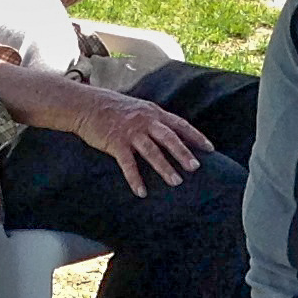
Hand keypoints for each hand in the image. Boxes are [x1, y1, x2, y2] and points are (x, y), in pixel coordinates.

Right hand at [66, 84, 212, 194]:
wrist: (87, 105)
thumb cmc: (114, 109)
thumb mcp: (139, 109)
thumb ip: (155, 120)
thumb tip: (172, 134)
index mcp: (153, 113)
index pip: (180, 124)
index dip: (196, 137)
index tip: (210, 149)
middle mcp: (145, 121)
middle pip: (168, 138)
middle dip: (183, 153)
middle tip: (195, 168)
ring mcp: (130, 132)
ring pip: (151, 151)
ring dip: (164, 167)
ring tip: (176, 182)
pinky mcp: (115, 143)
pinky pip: (128, 164)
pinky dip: (135, 179)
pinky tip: (141, 192)